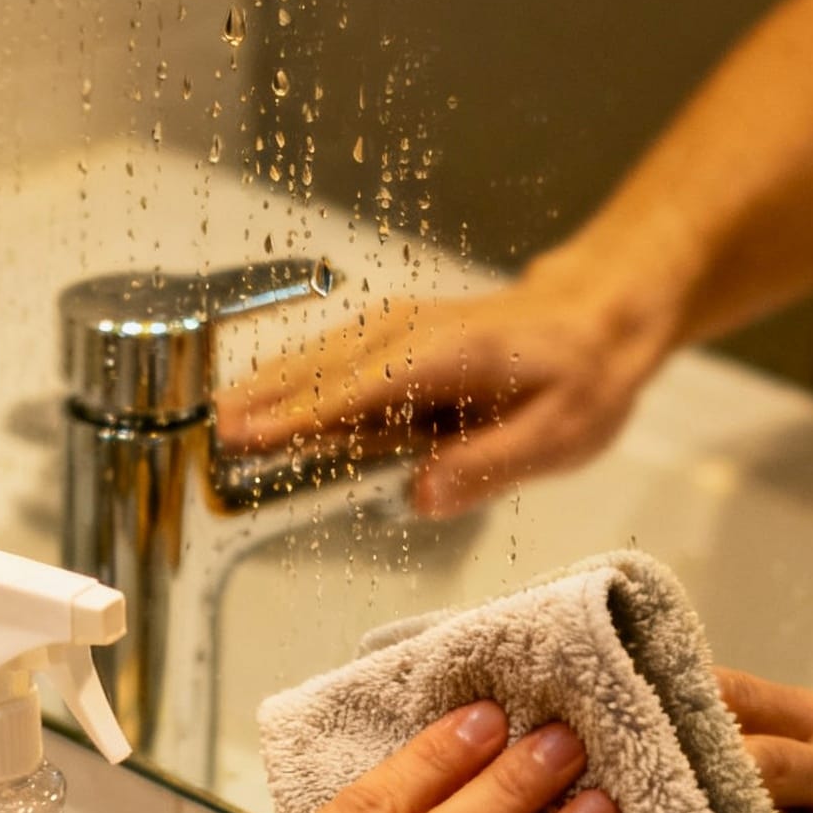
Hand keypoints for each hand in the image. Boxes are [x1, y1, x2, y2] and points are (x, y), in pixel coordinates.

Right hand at [215, 258, 665, 517]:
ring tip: (221, 420)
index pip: (364, 387)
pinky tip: (262, 400)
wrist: (598, 315)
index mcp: (453, 357)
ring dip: (268, 385)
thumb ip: (490, 464)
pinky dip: (293, 377)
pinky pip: (334, 356)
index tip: (256, 437)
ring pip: (321, 356)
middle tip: (214, 435)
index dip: (306, 414)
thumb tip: (422, 497)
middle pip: (326, 367)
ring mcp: (402, 328)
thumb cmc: (582, 377)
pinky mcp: (395, 335)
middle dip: (267, 399)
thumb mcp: (560, 434)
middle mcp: (416, 334)